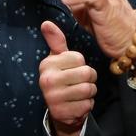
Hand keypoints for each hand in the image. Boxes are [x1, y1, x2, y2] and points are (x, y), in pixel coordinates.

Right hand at [39, 21, 96, 135]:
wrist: (60, 111)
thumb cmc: (62, 79)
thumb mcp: (59, 59)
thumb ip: (56, 41)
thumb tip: (46, 22)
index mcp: (47, 65)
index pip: (79, 58)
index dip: (81, 64)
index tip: (72, 70)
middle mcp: (47, 80)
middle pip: (87, 73)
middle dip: (89, 79)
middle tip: (80, 83)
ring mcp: (53, 98)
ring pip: (89, 89)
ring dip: (90, 93)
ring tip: (79, 93)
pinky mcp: (62, 113)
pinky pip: (88, 105)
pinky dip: (87, 105)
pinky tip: (77, 105)